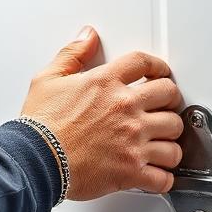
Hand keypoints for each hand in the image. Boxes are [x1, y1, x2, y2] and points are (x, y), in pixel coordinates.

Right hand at [20, 27, 183, 200]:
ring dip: (169, 139)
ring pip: (174, 137)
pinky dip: (164, 176)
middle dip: (171, 99)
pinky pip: (165, 175)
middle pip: (169, 95)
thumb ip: (72, 53)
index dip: (158, 65)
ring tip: (161, 141)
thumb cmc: (41, 123)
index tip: (160, 72)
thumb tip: (87, 36)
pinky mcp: (132, 170)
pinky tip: (157, 172)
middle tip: (165, 105)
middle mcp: (124, 108)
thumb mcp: (48, 78)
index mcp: (105, 83)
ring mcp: (132, 140)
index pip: (144, 63)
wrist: (37, 160)